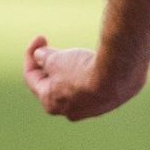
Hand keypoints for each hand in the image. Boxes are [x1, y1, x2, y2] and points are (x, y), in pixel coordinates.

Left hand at [23, 34, 144, 121]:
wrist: (118, 75)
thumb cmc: (82, 69)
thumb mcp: (56, 59)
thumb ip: (45, 58)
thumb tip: (40, 56)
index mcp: (50, 102)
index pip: (32, 78)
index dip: (31, 55)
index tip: (41, 38)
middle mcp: (70, 111)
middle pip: (54, 85)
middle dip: (52, 65)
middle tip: (55, 48)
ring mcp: (93, 109)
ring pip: (76, 87)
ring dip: (73, 70)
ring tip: (77, 54)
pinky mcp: (112, 101)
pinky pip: (96, 86)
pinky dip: (92, 73)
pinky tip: (96, 61)